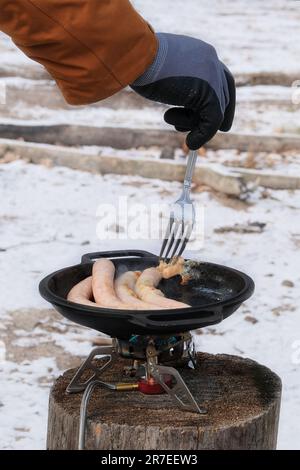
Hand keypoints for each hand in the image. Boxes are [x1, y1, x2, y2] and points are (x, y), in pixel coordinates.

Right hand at [131, 33, 235, 149]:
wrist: (135, 55)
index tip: (206, 118)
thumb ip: (177, 82)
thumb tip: (180, 98)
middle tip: (191, 134)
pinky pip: (213, 121)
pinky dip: (202, 136)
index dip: (218, 100)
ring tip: (169, 119)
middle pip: (223, 96)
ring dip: (193, 124)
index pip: (221, 79)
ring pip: (215, 110)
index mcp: (201, 52)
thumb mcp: (162, 71)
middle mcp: (211, 61)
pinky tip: (190, 143)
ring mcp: (212, 76)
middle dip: (207, 119)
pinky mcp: (209, 93)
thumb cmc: (138, 63)